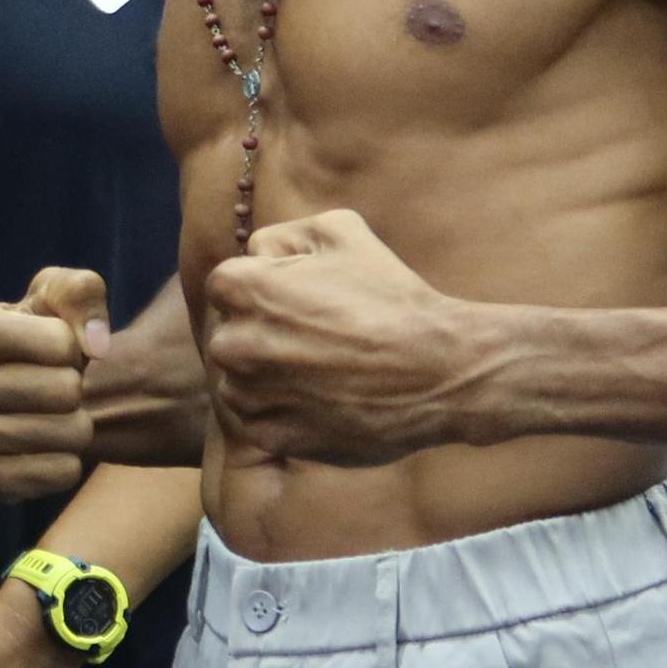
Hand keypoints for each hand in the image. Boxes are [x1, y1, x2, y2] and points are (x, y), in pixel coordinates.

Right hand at [0, 266, 110, 501]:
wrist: (25, 393)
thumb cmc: (39, 335)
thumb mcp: (59, 294)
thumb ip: (81, 293)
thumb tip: (95, 346)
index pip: (58, 342)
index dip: (72, 344)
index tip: (52, 345)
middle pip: (63, 390)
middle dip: (76, 387)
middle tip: (55, 386)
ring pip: (65, 434)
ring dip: (78, 426)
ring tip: (56, 415)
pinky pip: (58, 474)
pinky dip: (69, 464)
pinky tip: (49, 449)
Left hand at [201, 212, 481, 464]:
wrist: (439, 372)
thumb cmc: (393, 298)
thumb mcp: (343, 231)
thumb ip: (286, 233)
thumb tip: (260, 251)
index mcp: (243, 289)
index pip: (227, 286)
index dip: (266, 290)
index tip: (302, 302)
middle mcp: (233, 342)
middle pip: (231, 335)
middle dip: (264, 335)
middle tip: (317, 340)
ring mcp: (251, 394)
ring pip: (239, 382)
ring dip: (268, 377)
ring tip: (322, 372)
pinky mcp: (271, 436)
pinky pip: (259, 422)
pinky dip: (283, 416)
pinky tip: (322, 402)